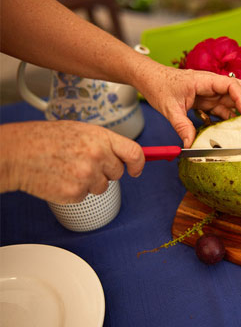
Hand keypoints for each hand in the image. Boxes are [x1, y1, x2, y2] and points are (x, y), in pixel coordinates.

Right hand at [0, 121, 143, 203]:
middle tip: (84, 163)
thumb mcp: (81, 131)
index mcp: (101, 138)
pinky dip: (75, 190)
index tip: (136, 169)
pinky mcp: (76, 193)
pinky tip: (61, 178)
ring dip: (90, 182)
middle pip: (118, 173)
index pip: (134, 153)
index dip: (139, 163)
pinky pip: (85, 195)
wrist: (17, 154)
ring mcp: (87, 176)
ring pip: (102, 186)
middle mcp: (98, 156)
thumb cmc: (45, 139)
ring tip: (69, 169)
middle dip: (106, 171)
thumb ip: (105, 143)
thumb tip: (126, 156)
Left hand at [135, 63, 240, 147]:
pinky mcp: (206, 101)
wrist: (149, 78)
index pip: (230, 85)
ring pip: (232, 102)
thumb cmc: (158, 85)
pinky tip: (235, 131)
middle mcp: (211, 85)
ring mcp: (209, 93)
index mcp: (204, 80)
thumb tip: (190, 145)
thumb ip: (181, 126)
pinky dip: (229, 119)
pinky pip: (222, 110)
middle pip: (239, 91)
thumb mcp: (169, 108)